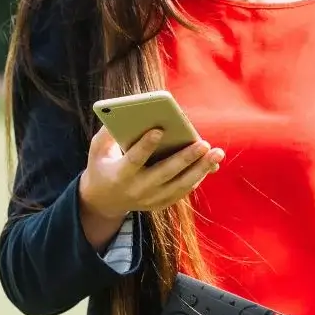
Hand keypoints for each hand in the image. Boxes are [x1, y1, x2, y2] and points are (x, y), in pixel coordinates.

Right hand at [78, 126, 223, 247]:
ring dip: (200, 169)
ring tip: (217, 153)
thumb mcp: (97, 149)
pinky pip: (182, 191)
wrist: (104, 201)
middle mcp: (136, 189)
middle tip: (204, 143)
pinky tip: (210, 164)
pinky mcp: (160, 203)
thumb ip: (108, 132)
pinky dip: (197, 178)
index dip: (145, 146)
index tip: (159, 129)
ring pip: (180, 185)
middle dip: (186, 158)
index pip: (133, 160)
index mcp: (119, 175)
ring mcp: (150, 199)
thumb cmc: (102, 166)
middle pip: (165, 173)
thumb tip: (126, 111)